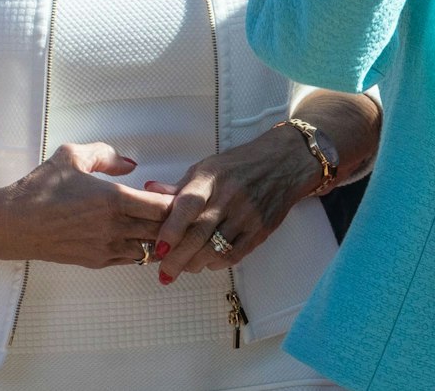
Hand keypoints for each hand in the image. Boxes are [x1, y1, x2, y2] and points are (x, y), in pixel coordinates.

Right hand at [0, 143, 175, 267]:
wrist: (11, 223)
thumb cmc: (40, 187)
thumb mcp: (71, 155)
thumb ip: (106, 154)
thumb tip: (131, 165)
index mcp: (112, 200)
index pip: (163, 207)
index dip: (177, 202)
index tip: (180, 194)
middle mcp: (113, 227)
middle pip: (163, 230)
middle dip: (176, 223)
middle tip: (182, 213)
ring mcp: (105, 248)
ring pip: (150, 249)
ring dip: (161, 240)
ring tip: (165, 226)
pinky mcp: (96, 262)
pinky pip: (131, 259)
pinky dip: (143, 250)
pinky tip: (144, 238)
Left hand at [149, 127, 320, 282]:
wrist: (285, 163)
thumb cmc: (240, 165)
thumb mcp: (208, 168)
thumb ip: (180, 187)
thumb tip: (149, 192)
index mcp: (211, 178)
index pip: (187, 206)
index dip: (171, 230)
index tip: (159, 248)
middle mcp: (229, 196)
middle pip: (199, 234)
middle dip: (177, 259)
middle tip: (164, 272)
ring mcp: (247, 214)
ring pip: (216, 249)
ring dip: (195, 264)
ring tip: (184, 268)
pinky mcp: (261, 229)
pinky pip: (235, 254)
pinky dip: (217, 263)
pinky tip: (208, 263)